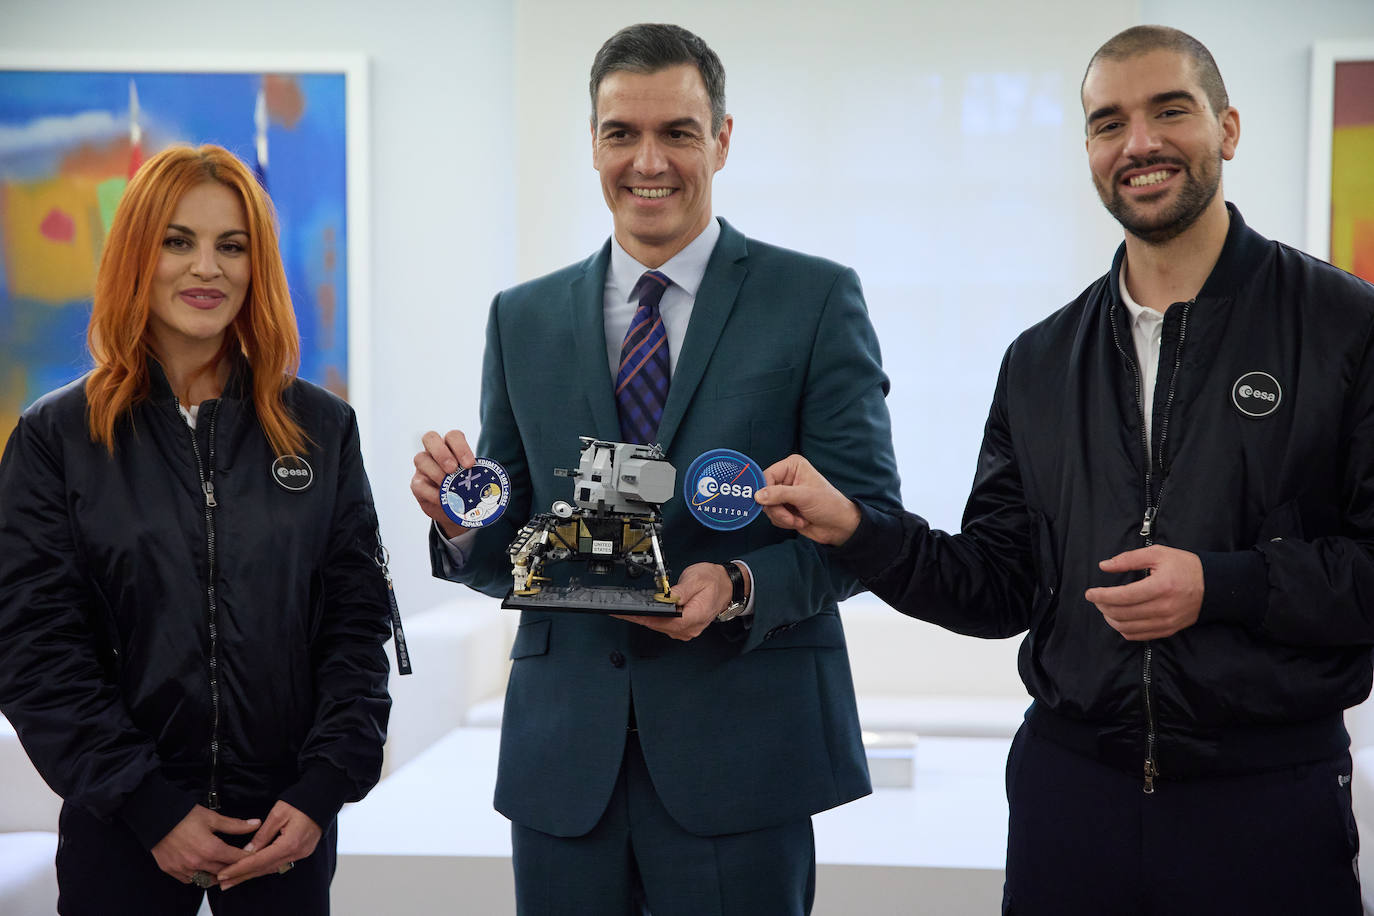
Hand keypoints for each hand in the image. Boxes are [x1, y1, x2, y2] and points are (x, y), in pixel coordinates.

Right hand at [150, 805, 258, 884]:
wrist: (155, 818)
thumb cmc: (184, 815)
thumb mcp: (212, 818)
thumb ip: (235, 825)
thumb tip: (256, 824)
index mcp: (211, 849)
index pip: (236, 859)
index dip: (247, 857)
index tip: (252, 854)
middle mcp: (198, 863)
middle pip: (223, 872)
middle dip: (233, 868)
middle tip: (239, 862)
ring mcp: (183, 869)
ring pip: (206, 880)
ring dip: (216, 875)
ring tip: (222, 867)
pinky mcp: (171, 871)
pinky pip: (190, 880)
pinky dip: (198, 876)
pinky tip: (202, 868)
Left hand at [216, 801, 320, 889]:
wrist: (324, 798)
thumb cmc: (301, 802)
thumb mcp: (278, 814)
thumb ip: (262, 835)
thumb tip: (247, 852)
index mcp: (290, 843)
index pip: (260, 860)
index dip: (240, 868)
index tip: (224, 874)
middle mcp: (297, 852)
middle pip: (265, 868)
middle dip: (243, 876)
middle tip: (223, 883)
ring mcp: (301, 853)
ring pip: (272, 868)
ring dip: (252, 874)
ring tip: (233, 880)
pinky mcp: (302, 851)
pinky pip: (280, 863)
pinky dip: (264, 867)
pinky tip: (253, 871)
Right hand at [411, 429, 476, 538]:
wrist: (456, 509)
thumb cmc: (467, 488)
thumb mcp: (474, 480)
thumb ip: (477, 475)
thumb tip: (489, 481)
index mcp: (451, 446)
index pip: (453, 436)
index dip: (461, 447)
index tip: (470, 464)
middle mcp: (434, 452)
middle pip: (430, 437)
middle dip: (441, 453)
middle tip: (453, 469)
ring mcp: (423, 467)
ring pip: (420, 458)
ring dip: (436, 472)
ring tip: (449, 487)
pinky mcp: (417, 484)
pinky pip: (418, 484)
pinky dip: (431, 492)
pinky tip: (442, 499)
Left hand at [613, 562, 735, 640]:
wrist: (727, 586)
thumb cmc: (713, 581)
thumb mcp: (696, 579)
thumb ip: (679, 590)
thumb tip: (665, 598)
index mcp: (694, 616)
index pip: (665, 621)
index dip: (644, 618)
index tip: (628, 614)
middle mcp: (690, 628)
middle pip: (659, 626)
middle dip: (639, 618)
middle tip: (620, 612)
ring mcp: (688, 630)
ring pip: (660, 628)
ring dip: (645, 620)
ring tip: (627, 612)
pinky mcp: (684, 628)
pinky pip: (665, 626)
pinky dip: (654, 620)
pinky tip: (644, 614)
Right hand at [755, 454, 861, 545]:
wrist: (839, 526)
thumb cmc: (828, 504)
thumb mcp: (804, 496)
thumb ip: (779, 494)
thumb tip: (757, 495)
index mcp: (792, 466)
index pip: (767, 475)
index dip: (764, 490)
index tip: (766, 503)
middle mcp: (787, 478)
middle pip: (764, 493)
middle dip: (777, 508)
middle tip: (790, 516)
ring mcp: (785, 494)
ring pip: (767, 507)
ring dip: (782, 517)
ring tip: (798, 519)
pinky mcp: (785, 508)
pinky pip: (773, 516)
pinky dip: (784, 522)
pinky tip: (799, 521)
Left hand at [1084, 545, 1203, 640]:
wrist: (1213, 586)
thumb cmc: (1184, 566)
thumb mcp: (1158, 554)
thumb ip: (1128, 559)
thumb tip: (1104, 566)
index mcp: (1160, 586)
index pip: (1123, 597)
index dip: (1101, 596)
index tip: (1090, 593)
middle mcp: (1163, 608)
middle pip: (1122, 614)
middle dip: (1103, 607)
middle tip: (1097, 598)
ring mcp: (1166, 622)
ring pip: (1128, 628)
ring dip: (1111, 619)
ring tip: (1105, 608)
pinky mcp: (1168, 630)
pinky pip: (1139, 636)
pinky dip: (1124, 629)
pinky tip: (1119, 619)